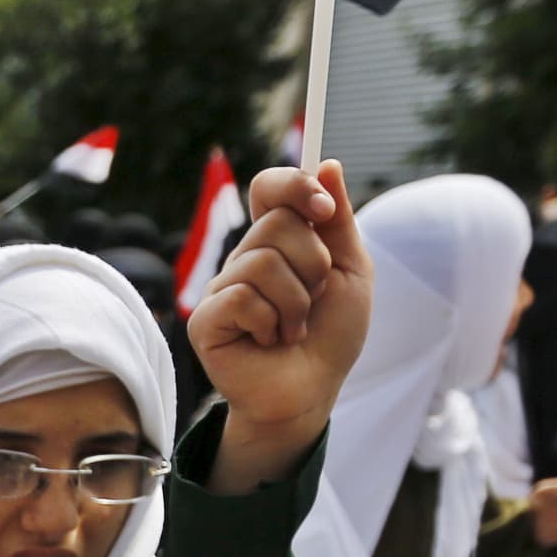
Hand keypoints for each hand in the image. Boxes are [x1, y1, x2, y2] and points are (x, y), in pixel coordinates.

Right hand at [188, 162, 372, 494]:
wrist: (313, 391)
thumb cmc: (330, 336)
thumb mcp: (350, 270)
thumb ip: (338, 220)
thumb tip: (327, 164)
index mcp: (276, 240)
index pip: (269, 187)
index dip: (296, 187)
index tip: (325, 210)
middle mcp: (244, 258)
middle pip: (277, 224)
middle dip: (312, 264)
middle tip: (314, 300)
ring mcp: (221, 288)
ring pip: (262, 262)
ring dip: (296, 302)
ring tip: (293, 328)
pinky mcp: (206, 320)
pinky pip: (242, 297)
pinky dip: (271, 322)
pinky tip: (270, 342)